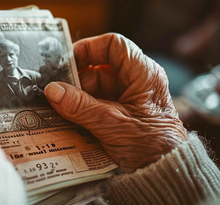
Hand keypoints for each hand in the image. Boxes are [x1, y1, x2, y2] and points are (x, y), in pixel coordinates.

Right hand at [44, 33, 186, 170]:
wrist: (166, 174)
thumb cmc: (153, 146)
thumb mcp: (112, 124)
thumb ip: (80, 106)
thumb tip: (53, 90)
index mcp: (143, 74)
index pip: (113, 46)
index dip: (89, 48)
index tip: (66, 60)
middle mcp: (136, 82)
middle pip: (99, 69)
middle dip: (76, 80)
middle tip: (55, 92)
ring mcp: (128, 99)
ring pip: (94, 88)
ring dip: (76, 98)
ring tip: (58, 108)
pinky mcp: (121, 115)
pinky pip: (96, 105)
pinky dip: (81, 110)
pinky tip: (67, 118)